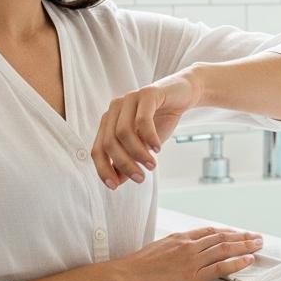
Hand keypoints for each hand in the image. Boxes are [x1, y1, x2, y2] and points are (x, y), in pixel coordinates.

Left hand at [91, 69, 203, 189]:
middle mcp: (114, 109)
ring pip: (123, 132)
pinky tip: (158, 149)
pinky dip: (149, 138)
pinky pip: (143, 120)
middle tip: (140, 178)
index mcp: (109, 121)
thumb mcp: (144, 145)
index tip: (114, 186)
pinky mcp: (147, 94)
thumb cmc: (160, 121)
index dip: (103, 169)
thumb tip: (117, 181)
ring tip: (152, 165)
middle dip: (124, 164)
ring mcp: (129, 99)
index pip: (97, 149)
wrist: (183, 95)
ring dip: (138, 153)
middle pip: (109, 142)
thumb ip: (129, 159)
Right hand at [111, 226, 262, 280]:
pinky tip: (249, 260)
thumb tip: (173, 257)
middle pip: (221, 237)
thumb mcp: (153, 252)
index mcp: (178, 239)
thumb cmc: (133, 270)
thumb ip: (168, 252)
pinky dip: (237, 262)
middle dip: (241, 236)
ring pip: (225, 248)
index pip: (207, 232)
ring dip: (245, 245)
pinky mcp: (193, 278)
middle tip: (256, 236)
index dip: (225, 232)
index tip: (236, 233)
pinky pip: (221, 267)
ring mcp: (192, 261)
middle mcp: (188, 246)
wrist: (124, 278)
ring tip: (259, 244)